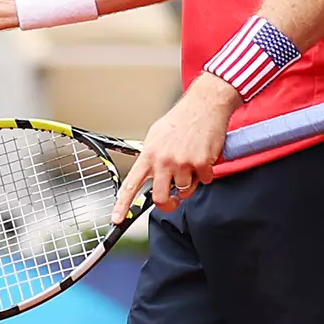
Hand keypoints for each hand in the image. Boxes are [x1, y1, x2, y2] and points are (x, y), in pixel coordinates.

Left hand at [110, 79, 239, 223]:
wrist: (204, 105)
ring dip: (192, 181)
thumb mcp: (156, 135)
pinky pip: (205, 181)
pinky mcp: (201, 163)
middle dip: (169, 203)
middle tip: (175, 199)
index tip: (116, 218)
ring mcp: (182, 163)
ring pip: (186, 190)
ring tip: (192, 160)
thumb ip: (151, 156)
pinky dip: (207, 173)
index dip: (122, 204)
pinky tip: (205, 156)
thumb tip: (147, 172)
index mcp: (148, 154)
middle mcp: (163, 160)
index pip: (131, 184)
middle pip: (160, 198)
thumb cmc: (181, 119)